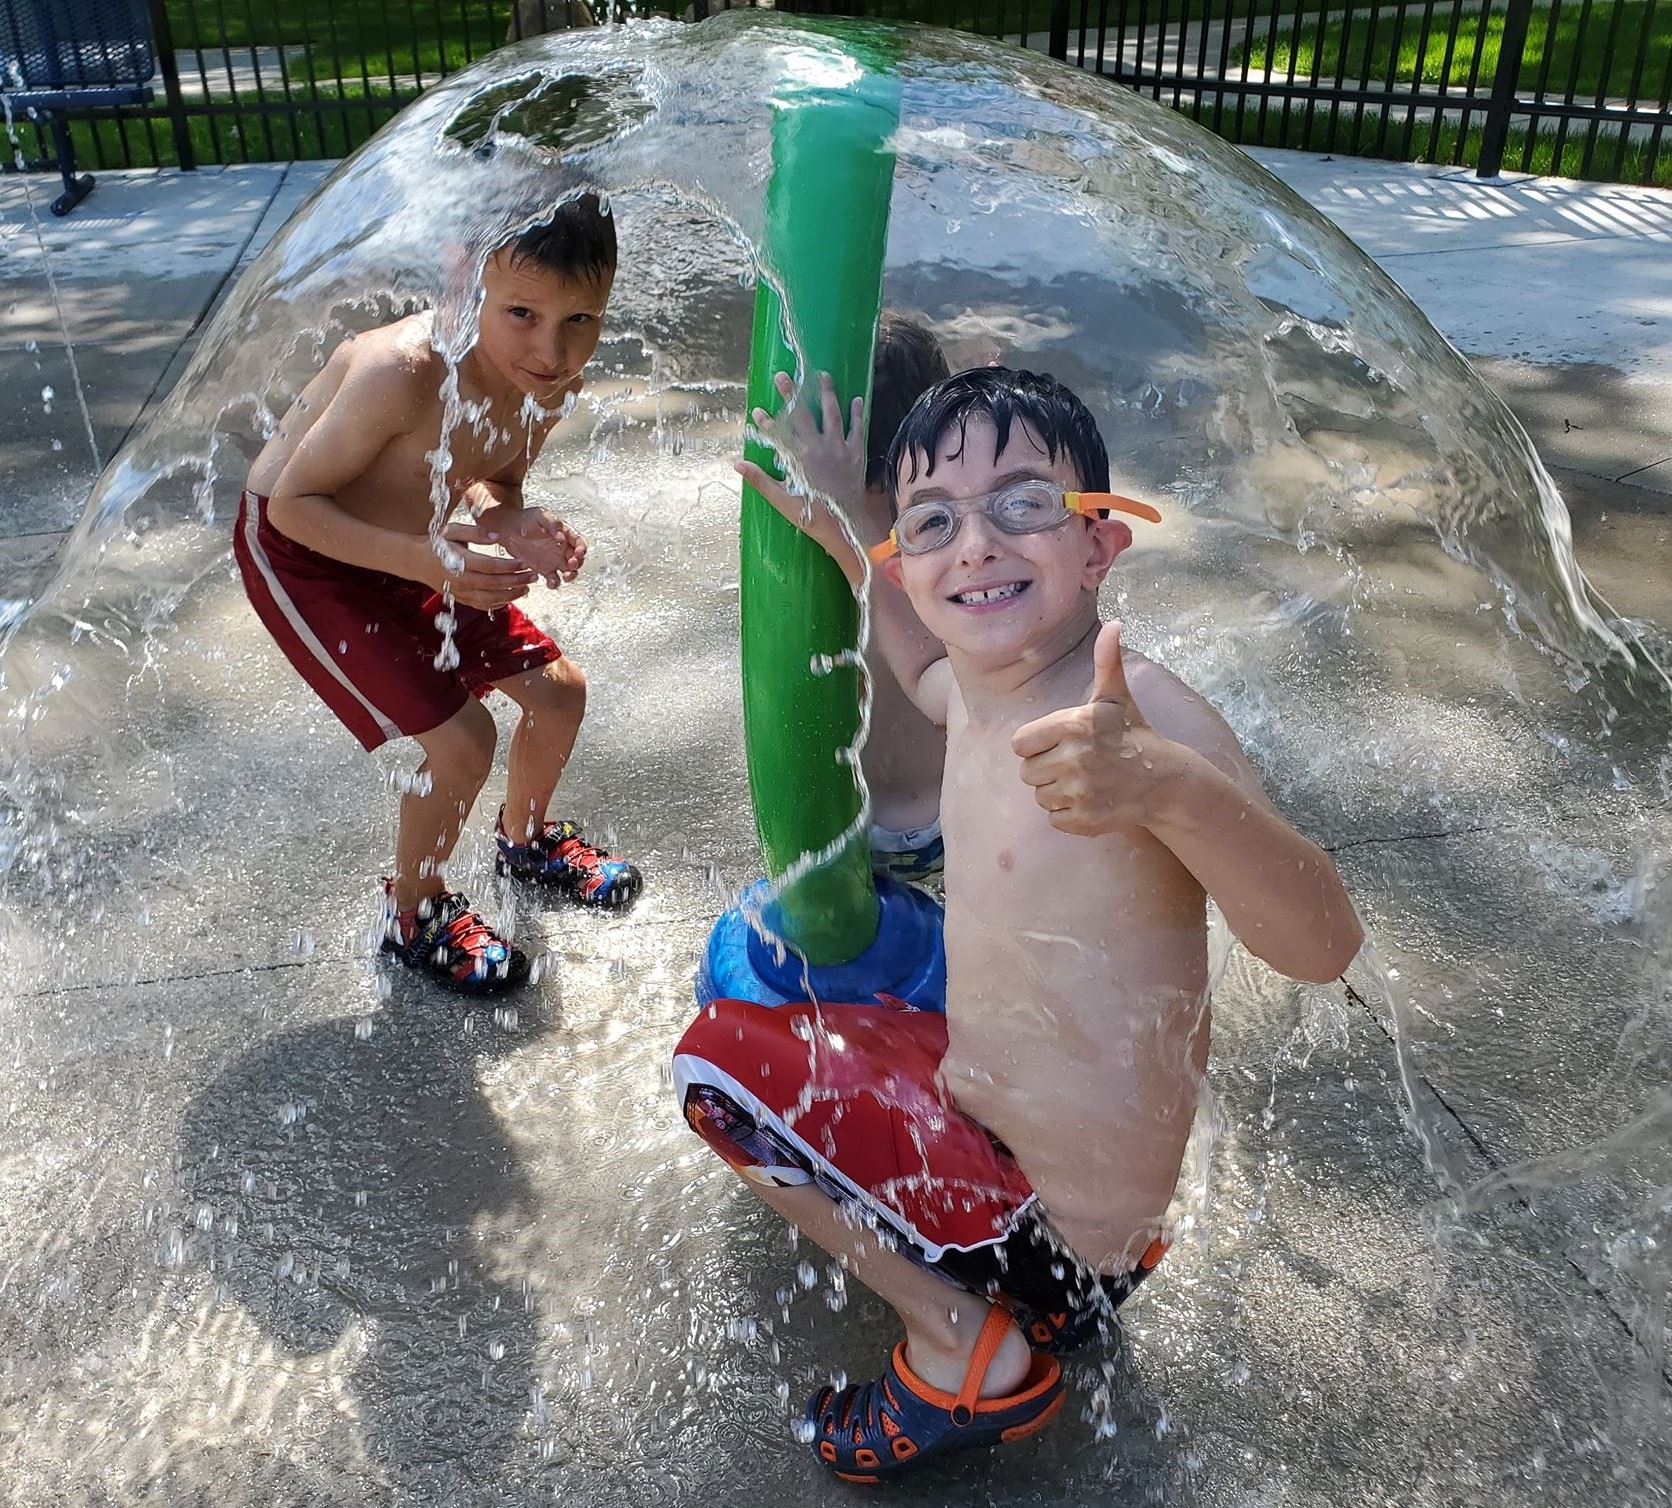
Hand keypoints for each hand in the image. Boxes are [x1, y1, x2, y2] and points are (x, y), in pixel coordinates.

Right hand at [417, 529, 537, 610]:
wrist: (416, 562)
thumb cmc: (436, 544)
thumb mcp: (452, 531)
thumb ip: (475, 532)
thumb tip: (496, 537)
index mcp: (460, 561)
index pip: (490, 566)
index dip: (509, 566)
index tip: (524, 563)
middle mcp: (461, 580)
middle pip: (494, 584)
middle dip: (516, 581)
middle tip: (533, 576)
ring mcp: (461, 592)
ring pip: (490, 599)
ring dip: (511, 595)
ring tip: (526, 589)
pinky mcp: (461, 599)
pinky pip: (482, 606)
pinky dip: (498, 604)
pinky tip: (510, 598)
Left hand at [456, 509, 586, 587]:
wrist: (508, 528)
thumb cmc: (525, 519)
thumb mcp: (540, 516)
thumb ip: (553, 524)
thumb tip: (562, 538)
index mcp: (565, 533)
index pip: (579, 541)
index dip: (582, 548)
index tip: (578, 553)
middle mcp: (562, 548)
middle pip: (577, 559)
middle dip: (577, 564)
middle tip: (571, 565)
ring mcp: (554, 560)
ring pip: (569, 571)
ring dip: (571, 575)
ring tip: (565, 576)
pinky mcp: (545, 570)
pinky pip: (554, 579)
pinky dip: (555, 583)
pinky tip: (550, 582)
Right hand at [734, 370, 866, 553]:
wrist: (845, 526)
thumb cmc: (811, 516)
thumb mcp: (781, 501)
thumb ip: (760, 480)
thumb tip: (737, 464)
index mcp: (799, 458)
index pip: (779, 433)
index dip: (767, 422)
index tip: (757, 410)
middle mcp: (819, 448)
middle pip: (803, 414)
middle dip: (791, 394)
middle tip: (782, 375)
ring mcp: (839, 448)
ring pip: (832, 414)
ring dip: (827, 393)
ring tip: (824, 375)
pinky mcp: (855, 454)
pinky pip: (857, 429)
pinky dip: (857, 413)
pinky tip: (857, 399)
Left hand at [1012, 621, 1194, 835]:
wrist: (1164, 780)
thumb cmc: (1133, 734)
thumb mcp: (1117, 697)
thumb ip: (1107, 661)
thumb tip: (1115, 624)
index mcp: (1072, 725)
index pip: (1020, 743)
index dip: (1037, 744)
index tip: (1059, 744)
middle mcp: (1073, 757)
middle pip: (1026, 772)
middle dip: (1046, 769)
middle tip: (1075, 764)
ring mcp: (1079, 791)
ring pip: (1039, 796)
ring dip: (1056, 792)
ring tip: (1084, 781)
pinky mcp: (1084, 819)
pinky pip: (1054, 818)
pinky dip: (1067, 814)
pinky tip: (1090, 800)